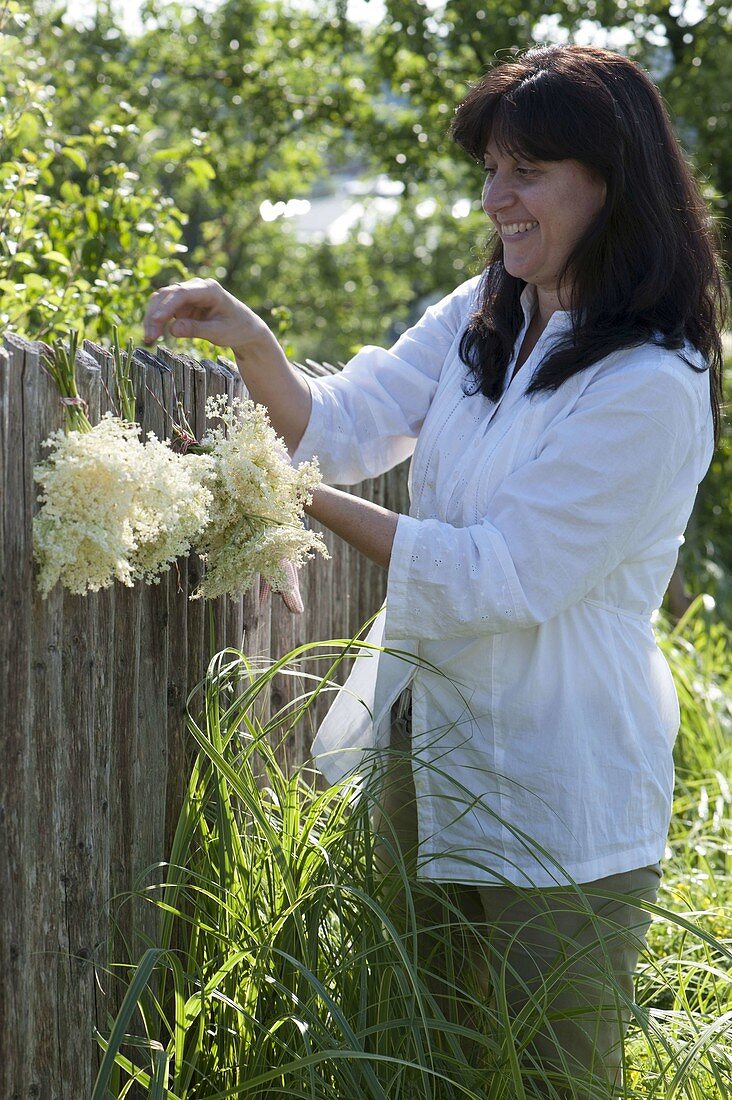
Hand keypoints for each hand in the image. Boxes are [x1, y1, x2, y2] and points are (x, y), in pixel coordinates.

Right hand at [142, 277, 273, 358]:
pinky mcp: (183, 304)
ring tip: (149, 338)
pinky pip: (164, 309)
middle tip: (149, 337)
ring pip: (162, 300)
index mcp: (209, 289)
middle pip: (168, 295)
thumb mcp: (219, 332)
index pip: (182, 293)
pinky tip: (153, 334)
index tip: (156, 321)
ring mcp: (188, 294)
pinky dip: (157, 321)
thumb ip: (196, 329)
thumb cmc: (236, 328)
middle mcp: (196, 287)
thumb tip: (172, 329)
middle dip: (155, 314)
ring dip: (152, 318)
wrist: (245, 328)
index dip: (166, 306)